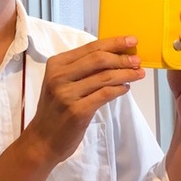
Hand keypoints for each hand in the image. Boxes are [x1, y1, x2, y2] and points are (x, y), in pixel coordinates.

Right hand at [26, 36, 143, 163]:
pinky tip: (126, 88)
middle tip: (138, 60)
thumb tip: (114, 56)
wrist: (42, 140)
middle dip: (122, 57)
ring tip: (138, 73)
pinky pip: (105, 94)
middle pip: (99, 59)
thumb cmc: (55, 109)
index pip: (90, 47)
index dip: (114, 43)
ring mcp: (67, 94)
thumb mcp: (61, 82)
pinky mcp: (77, 111)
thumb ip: (82, 69)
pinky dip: (119, 89)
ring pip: (105, 77)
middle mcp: (59, 76)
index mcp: (56, 64)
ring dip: (126, 74)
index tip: (132, 40)